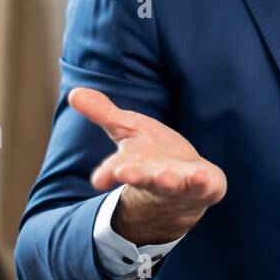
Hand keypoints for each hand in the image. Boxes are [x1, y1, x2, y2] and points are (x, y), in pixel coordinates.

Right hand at [68, 87, 226, 245]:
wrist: (185, 185)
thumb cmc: (152, 155)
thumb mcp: (128, 130)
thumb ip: (104, 114)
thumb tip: (73, 93)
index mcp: (133, 165)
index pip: (115, 170)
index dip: (107, 173)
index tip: (98, 179)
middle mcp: (154, 178)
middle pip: (142, 178)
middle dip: (135, 176)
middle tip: (125, 173)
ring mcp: (180, 185)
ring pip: (172, 184)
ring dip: (168, 181)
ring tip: (165, 177)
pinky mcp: (204, 187)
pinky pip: (205, 187)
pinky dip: (203, 182)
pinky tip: (202, 176)